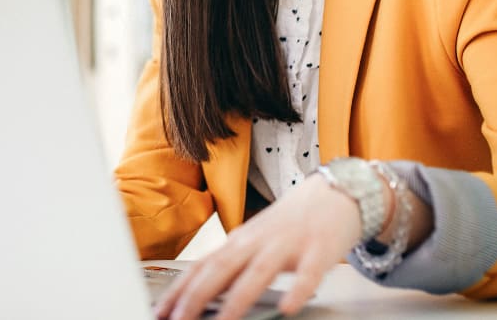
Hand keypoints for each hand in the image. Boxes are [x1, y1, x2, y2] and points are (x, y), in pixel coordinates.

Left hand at [152, 173, 362, 319]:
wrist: (337, 190)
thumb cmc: (292, 222)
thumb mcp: (256, 240)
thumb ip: (233, 264)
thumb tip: (202, 293)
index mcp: (240, 240)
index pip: (202, 266)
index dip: (179, 290)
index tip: (160, 311)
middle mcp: (258, 241)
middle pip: (221, 268)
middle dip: (197, 297)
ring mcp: (288, 244)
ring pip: (259, 272)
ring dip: (238, 299)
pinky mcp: (320, 249)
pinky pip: (308, 273)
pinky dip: (297, 290)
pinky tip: (288, 308)